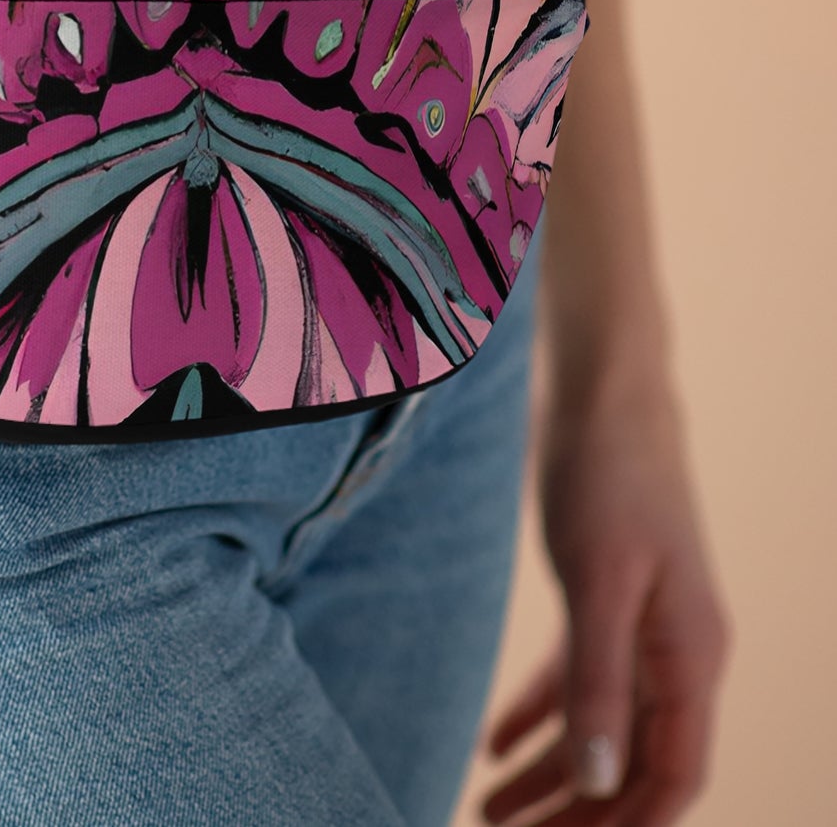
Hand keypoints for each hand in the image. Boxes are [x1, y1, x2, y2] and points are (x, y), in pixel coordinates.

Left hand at [480, 360, 731, 825]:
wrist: (603, 391)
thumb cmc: (608, 475)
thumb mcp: (599, 579)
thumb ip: (599, 679)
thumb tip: (600, 784)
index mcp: (692, 655)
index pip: (672, 776)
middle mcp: (675, 650)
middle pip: (631, 762)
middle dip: (575, 813)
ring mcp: (642, 622)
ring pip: (600, 724)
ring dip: (548, 774)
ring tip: (485, 809)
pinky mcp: (605, 594)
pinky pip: (577, 677)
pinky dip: (539, 714)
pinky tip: (493, 744)